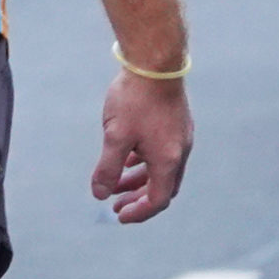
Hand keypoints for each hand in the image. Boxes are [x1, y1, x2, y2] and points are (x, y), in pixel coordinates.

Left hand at [92, 70, 191, 223]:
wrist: (155, 62)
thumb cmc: (135, 99)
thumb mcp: (115, 137)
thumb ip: (108, 168)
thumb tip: (99, 194)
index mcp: (168, 160)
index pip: (158, 199)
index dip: (139, 212)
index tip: (118, 216)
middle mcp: (180, 151)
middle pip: (162, 187)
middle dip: (138, 198)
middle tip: (115, 205)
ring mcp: (180, 136)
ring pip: (160, 169)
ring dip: (138, 179)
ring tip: (114, 184)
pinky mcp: (175, 123)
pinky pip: (161, 152)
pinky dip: (144, 161)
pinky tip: (127, 157)